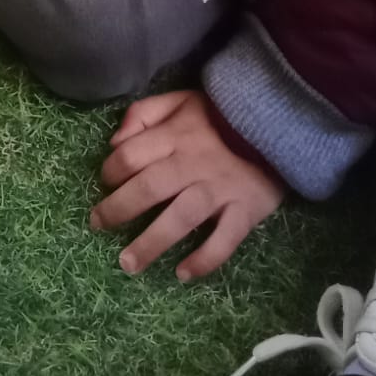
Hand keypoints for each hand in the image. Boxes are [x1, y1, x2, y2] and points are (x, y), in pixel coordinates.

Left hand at [89, 90, 283, 279]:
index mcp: (176, 134)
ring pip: (180, 218)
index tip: (104, 184)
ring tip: (128, 264)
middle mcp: (193, 163)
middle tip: (98, 226)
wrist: (278, 124)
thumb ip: (145, 113)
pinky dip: (204, 259)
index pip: (131, 154)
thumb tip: (115, 142)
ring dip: (151, 243)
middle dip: (118, 210)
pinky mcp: (244, 210)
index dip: (111, 170)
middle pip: (149, 188)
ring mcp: (219, 189)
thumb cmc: (221, 116)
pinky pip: (224, 240)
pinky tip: (183, 274)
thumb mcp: (180, 101)